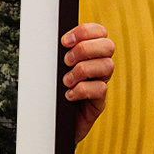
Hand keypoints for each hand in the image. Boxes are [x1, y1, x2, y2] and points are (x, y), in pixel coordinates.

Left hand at [61, 22, 114, 143]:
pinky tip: (68, 95)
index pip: (99, 32)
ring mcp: (100, 83)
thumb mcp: (52, 68)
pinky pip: (100, 89)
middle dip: (85, 49)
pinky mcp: (99, 102)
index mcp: (89, 53)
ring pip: (107, 66)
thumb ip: (56, 53)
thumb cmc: (50, 91)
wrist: (51, 122)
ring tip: (66, 81)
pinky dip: (82, 90)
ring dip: (82, 70)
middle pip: (108, 46)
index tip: (64, 41)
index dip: (85, 31)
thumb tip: (45, 37)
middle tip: (66, 61)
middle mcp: (98, 66)